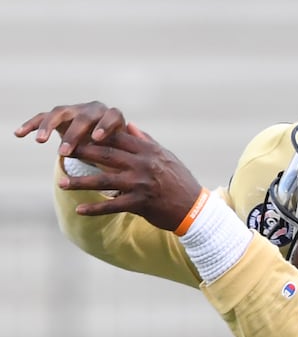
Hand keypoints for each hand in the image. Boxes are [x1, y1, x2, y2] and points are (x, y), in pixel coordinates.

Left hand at [15, 102, 203, 230]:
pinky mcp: (141, 204)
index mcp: (148, 151)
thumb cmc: (180, 182)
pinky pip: (112, 206)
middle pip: (105, 155)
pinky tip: (79, 211)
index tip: (76, 131)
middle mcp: (143, 165)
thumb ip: (146, 141)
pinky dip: (95, 209)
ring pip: (104, 180)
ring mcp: (141, 184)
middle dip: (81, 153)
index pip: (116, 137)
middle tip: (61, 152)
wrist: (196, 210)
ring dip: (80, 183)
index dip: (94, 133)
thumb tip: (129, 126)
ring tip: (62, 183)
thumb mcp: (166, 157)